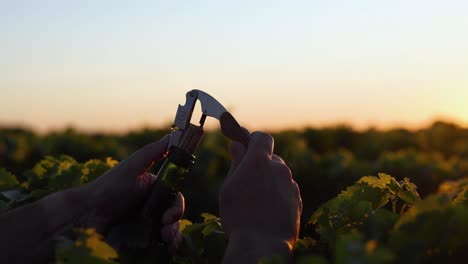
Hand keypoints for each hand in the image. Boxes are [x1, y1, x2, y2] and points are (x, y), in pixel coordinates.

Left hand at [86, 135, 184, 249]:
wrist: (85, 216)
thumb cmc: (107, 189)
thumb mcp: (132, 167)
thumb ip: (154, 152)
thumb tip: (173, 135)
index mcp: (153, 189)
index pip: (174, 198)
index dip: (177, 207)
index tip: (171, 215)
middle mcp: (152, 207)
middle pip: (175, 217)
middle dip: (175, 224)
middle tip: (166, 230)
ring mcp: (146, 224)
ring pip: (171, 231)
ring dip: (174, 236)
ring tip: (165, 241)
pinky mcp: (140, 239)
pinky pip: (160, 244)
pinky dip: (168, 247)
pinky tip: (166, 249)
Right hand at [220, 132, 301, 261]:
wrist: (262, 245)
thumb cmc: (239, 216)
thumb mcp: (229, 187)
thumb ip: (236, 163)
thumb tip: (237, 145)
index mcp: (259, 161)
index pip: (263, 138)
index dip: (254, 140)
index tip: (246, 147)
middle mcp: (279, 169)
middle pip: (272, 158)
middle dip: (261, 165)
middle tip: (247, 181)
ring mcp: (291, 185)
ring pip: (280, 175)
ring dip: (270, 181)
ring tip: (257, 202)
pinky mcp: (298, 201)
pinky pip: (287, 190)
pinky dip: (279, 195)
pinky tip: (268, 210)